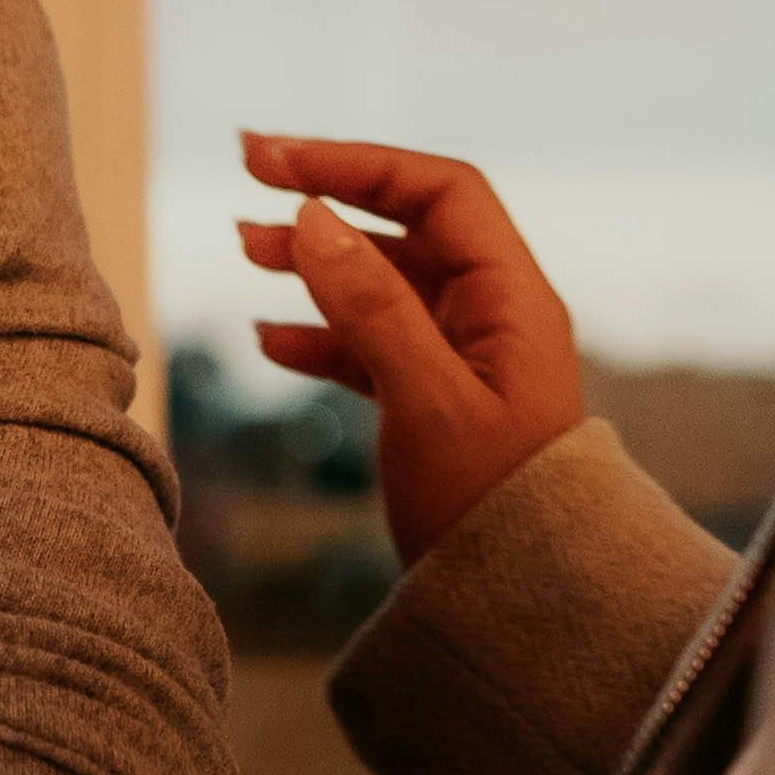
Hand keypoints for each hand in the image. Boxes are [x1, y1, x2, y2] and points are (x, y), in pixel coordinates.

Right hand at [235, 130, 587, 561]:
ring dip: (314, 263)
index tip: (275, 161)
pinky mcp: (439, 406)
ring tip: (242, 250)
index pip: (438, 192)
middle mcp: (494, 318)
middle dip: (327, 199)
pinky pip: (376, 349)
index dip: (357, 164)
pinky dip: (321, 336)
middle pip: (406, 228)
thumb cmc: (495, 510)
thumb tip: (311, 218)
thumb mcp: (427, 402)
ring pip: (383, 286)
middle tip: (247, 173)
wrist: (532, 613)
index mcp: (512, 301)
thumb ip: (371, 307)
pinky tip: (269, 339)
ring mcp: (466, 361)